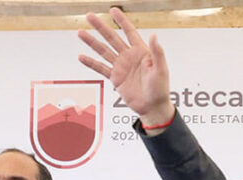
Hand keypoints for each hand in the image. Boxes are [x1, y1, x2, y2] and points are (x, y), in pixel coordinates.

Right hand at [78, 8, 174, 126]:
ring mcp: (121, 67)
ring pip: (104, 51)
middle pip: (112, 38)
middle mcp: (129, 57)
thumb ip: (157, 52)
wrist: (153, 107)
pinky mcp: (115, 78)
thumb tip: (154, 35)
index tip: (113, 10)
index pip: (129, 32)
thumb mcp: (161, 69)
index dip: (121, 21)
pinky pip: (101, 68)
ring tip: (81, 32)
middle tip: (90, 16)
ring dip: (92, 42)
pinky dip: (91, 63)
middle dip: (101, 27)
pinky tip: (81, 56)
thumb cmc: (160, 89)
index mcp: (141, 52)